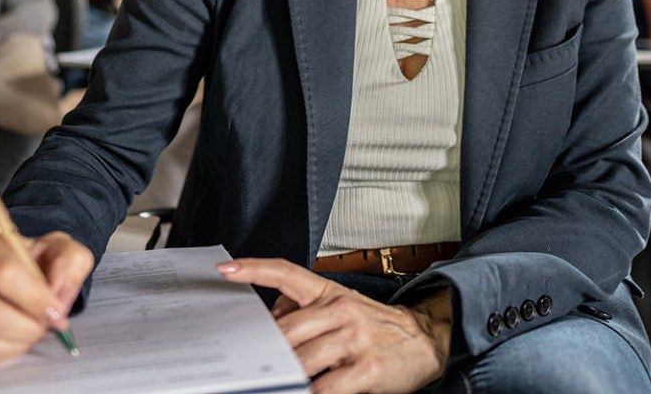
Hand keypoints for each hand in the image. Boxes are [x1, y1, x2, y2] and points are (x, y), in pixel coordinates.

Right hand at [0, 229, 93, 371]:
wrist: (2, 277)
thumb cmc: (29, 263)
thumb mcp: (57, 250)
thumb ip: (69, 262)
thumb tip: (59, 294)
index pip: (2, 272)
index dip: (35, 298)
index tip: (56, 311)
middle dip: (27, 327)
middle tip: (44, 326)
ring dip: (13, 344)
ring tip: (28, 333)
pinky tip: (10, 341)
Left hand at [219, 258, 448, 393]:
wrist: (425, 339)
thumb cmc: (375, 326)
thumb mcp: (341, 306)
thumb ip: (305, 309)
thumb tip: (270, 318)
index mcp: (329, 292)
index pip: (286, 272)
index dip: (253, 269)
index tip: (224, 270)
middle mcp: (340, 310)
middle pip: (286, 329)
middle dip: (264, 350)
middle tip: (244, 362)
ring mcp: (354, 339)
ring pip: (302, 359)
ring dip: (283, 375)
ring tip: (268, 381)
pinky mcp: (367, 368)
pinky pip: (326, 387)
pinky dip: (309, 393)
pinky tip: (299, 393)